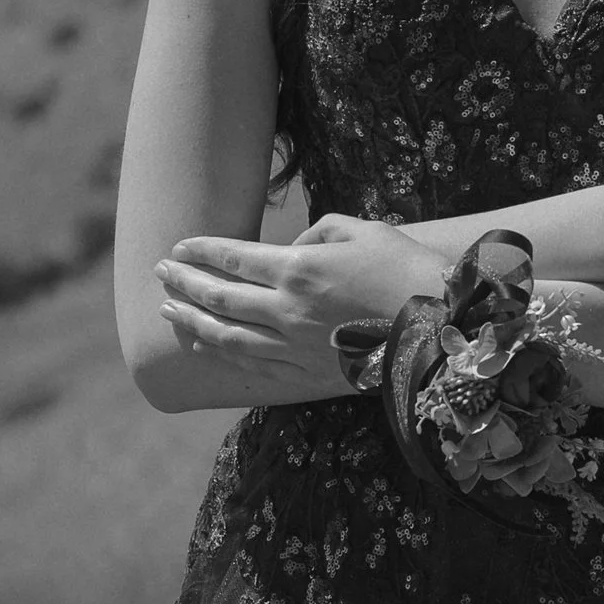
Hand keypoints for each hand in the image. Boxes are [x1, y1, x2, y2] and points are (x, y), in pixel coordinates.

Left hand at [154, 213, 449, 392]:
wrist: (443, 328)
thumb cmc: (407, 269)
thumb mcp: (363, 230)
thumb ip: (318, 231)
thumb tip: (291, 247)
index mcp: (299, 268)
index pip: (234, 257)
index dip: (202, 250)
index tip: (178, 246)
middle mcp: (288, 309)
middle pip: (221, 296)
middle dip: (184, 282)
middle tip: (160, 272)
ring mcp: (294, 346)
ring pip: (227, 335)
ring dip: (193, 320)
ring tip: (168, 310)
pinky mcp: (307, 374)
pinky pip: (252, 365)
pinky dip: (221, 353)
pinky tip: (205, 344)